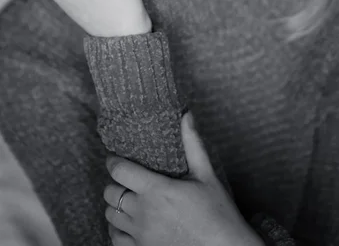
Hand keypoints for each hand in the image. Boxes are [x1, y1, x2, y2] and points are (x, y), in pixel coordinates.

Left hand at [104, 112, 262, 245]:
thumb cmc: (218, 213)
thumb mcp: (206, 175)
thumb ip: (193, 144)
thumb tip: (187, 115)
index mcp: (157, 190)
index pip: (119, 171)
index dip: (114, 162)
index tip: (115, 158)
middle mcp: (144, 213)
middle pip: (110, 193)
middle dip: (115, 183)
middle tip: (125, 179)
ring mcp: (141, 236)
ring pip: (110, 216)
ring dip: (116, 206)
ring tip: (128, 199)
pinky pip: (115, 239)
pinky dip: (117, 229)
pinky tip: (129, 223)